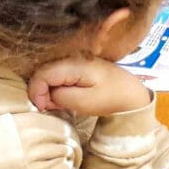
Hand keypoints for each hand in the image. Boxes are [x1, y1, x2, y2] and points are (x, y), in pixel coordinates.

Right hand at [28, 55, 150, 116]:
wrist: (132, 93)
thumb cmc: (111, 98)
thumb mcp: (84, 102)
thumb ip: (60, 97)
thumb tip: (46, 95)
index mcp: (74, 65)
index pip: (42, 74)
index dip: (36, 92)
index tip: (43, 108)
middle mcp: (72, 59)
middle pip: (43, 73)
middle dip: (42, 92)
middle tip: (52, 108)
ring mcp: (76, 62)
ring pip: (49, 75)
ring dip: (49, 91)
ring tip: (60, 104)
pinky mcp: (79, 68)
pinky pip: (59, 76)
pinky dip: (57, 88)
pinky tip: (66, 98)